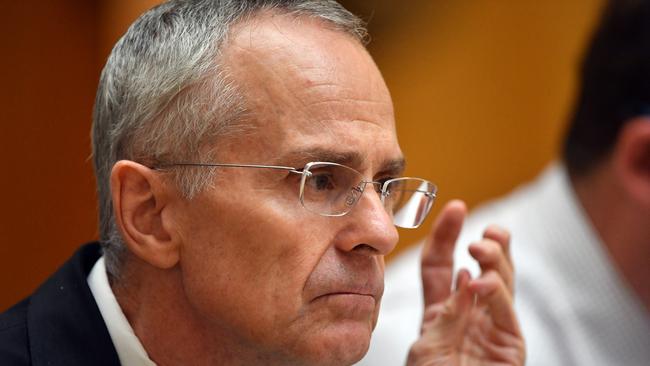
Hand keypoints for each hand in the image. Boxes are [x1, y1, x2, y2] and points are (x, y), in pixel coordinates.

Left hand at [406, 200, 524, 365]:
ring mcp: (493, 326)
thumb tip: (463, 274)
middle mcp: (472, 313)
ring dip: (495, 258)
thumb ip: (444, 310)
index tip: (454, 208)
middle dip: (490, 242)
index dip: (447, 234)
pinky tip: (478, 282)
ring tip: (481, 246)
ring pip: (503, 280)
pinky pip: (505, 309)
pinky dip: (494, 290)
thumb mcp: (427, 345)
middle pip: (485, 267)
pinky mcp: (510, 343)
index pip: (443, 263)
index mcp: (443, 310)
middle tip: (483, 230)